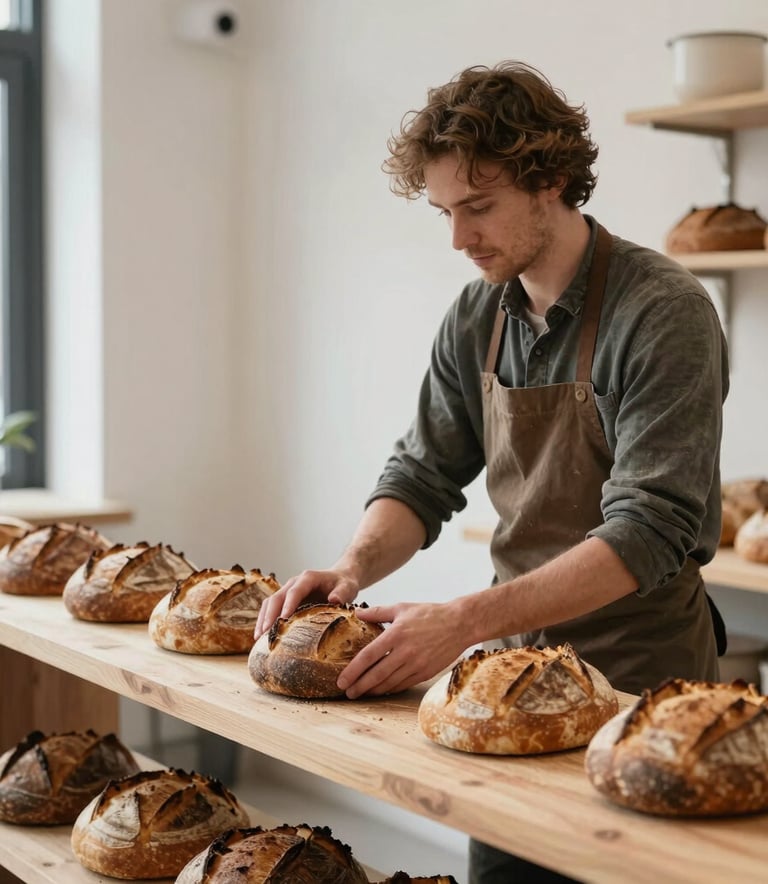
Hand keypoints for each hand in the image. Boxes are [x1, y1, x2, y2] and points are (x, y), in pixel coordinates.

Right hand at [254, 569, 359, 637]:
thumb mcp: (348, 586)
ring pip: (270, 603)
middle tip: (265, 633)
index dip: (288, 604)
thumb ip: (343, 592)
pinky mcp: (286, 601)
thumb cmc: (344, 584)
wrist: (340, 578)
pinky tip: (261, 637)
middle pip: (277, 597)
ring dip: (263, 619)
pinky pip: (271, 609)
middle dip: (270, 615)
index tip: (283, 619)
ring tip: (258, 638)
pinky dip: (265, 621)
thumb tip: (334, 600)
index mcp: (308, 578)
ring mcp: (288, 591)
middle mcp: (294, 583)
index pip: (295, 591)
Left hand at [337, 601, 467, 697]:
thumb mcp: (402, 608)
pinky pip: (403, 684)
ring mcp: (416, 664)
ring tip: (361, 693)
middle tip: (347, 693)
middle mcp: (405, 651)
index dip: (352, 671)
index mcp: (396, 634)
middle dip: (359, 686)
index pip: (368, 656)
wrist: (459, 623)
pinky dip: (390, 689)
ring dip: (373, 690)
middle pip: (376, 674)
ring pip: (389, 683)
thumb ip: (377, 612)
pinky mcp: (426, 672)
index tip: (341, 680)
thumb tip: (357, 614)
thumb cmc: (429, 613)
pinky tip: (381, 689)